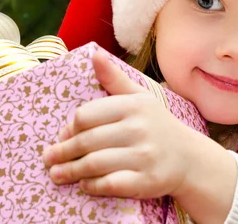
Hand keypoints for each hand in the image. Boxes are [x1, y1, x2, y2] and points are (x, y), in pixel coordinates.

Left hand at [42, 49, 200, 198]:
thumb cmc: (156, 124)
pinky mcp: (147, 180)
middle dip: (63, 151)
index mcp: (132, 106)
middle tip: (49, 158)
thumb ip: (114, 78)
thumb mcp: (138, 97)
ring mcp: (144, 155)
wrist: (189, 158)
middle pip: (87, 140)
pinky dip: (93, 185)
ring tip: (57, 174)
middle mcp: (138, 129)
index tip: (62, 136)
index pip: (86, 115)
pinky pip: (111, 184)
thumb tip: (94, 53)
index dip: (69, 127)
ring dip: (71, 171)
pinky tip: (84, 184)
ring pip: (95, 163)